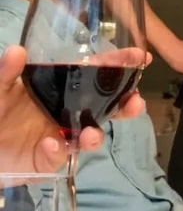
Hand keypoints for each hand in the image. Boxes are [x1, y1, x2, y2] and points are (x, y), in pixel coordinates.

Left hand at [0, 46, 125, 172]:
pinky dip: (58, 150)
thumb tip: (18, 51)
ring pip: (92, 135)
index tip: (141, 58)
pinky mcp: (50, 159)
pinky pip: (61, 155)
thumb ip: (5, 72)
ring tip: (91, 135)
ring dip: (96, 135)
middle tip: (135, 103)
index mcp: (58, 88)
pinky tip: (49, 144)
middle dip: (125, 105)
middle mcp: (66, 111)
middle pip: (105, 107)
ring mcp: (61, 136)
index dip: (118, 65)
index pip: (93, 74)